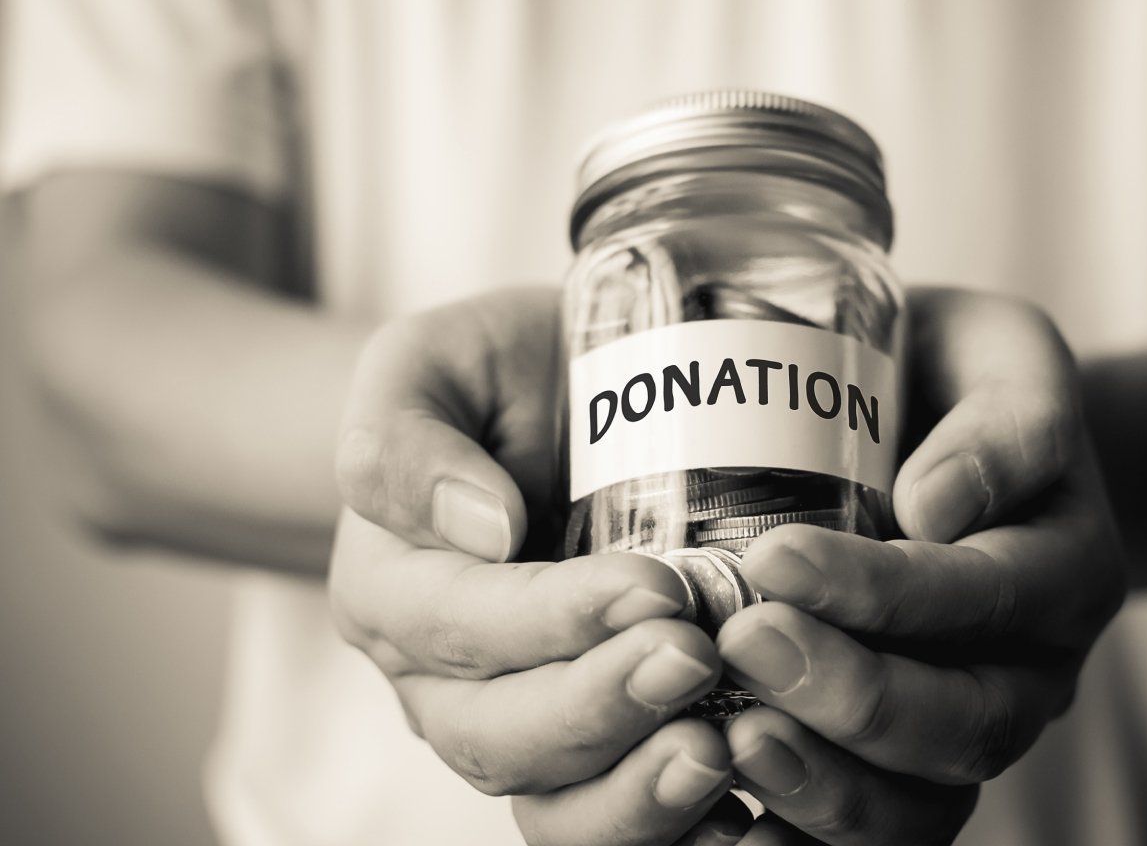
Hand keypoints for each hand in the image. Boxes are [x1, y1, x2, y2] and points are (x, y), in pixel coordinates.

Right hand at [329, 288, 754, 844]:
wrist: (554, 395)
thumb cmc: (493, 374)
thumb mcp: (427, 363)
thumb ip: (407, 440)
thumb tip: (480, 528)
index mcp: (393, 589)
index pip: (460, 627)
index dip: (553, 619)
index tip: (654, 586)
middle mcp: (441, 678)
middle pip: (499, 735)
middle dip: (601, 706)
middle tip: (697, 657)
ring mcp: (517, 718)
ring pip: (553, 800)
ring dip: (636, 793)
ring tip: (718, 752)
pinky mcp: (592, 738)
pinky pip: (611, 813)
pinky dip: (669, 828)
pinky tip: (738, 813)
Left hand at [715, 288, 1126, 845]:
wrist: (964, 426)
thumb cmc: (966, 379)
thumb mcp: (1009, 357)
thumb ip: (1003, 423)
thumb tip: (936, 507)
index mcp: (1066, 566)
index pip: (985, 595)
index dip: (884, 592)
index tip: (776, 559)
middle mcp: (1034, 667)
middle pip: (963, 723)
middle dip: (851, 696)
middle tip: (744, 645)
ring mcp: (975, 722)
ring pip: (925, 800)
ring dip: (828, 785)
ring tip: (732, 744)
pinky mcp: (914, 762)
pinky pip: (884, 826)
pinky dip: (811, 834)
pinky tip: (735, 819)